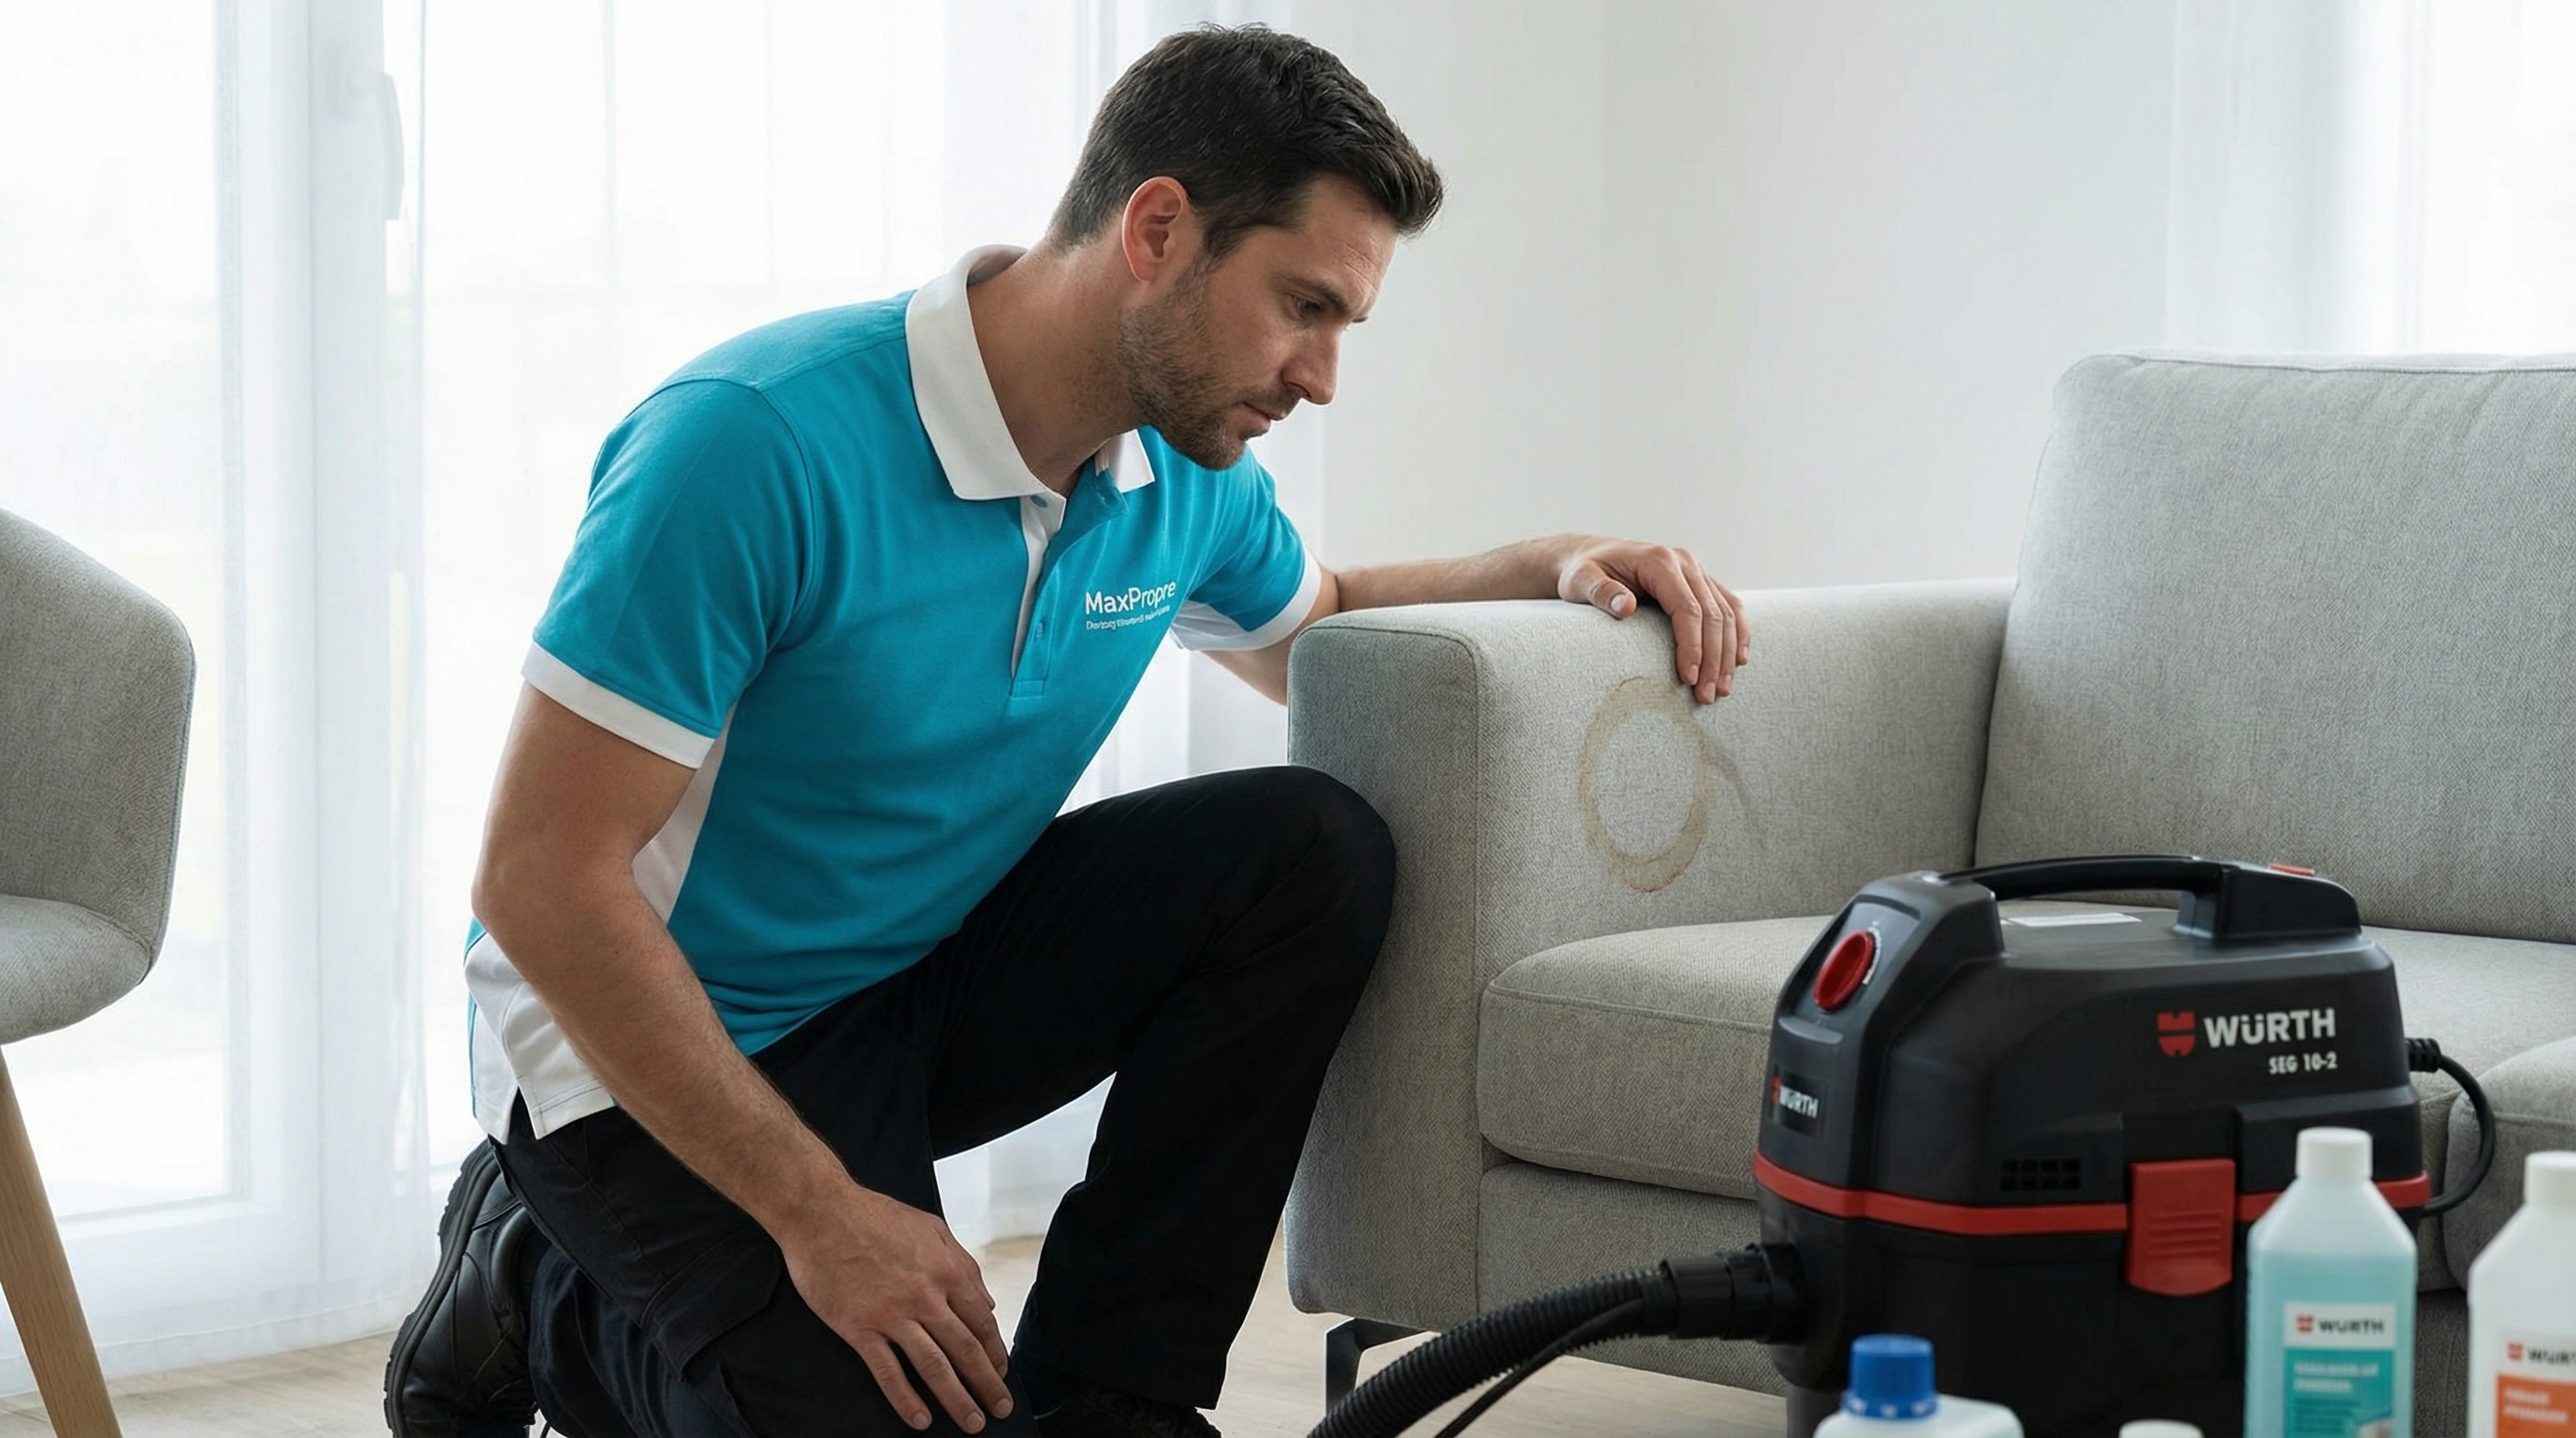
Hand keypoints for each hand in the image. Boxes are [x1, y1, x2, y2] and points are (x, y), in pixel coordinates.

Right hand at [776, 1184, 1012, 1431]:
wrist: (822, 1212)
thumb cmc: (876, 1216)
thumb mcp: (932, 1228)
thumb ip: (963, 1264)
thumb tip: (986, 1303)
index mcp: (946, 1271)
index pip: (981, 1322)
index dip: (995, 1352)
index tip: (1002, 1372)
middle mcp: (925, 1296)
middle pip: (965, 1350)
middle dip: (987, 1384)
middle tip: (1001, 1409)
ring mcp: (891, 1314)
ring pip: (933, 1366)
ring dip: (956, 1399)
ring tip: (972, 1423)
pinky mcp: (858, 1327)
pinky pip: (887, 1371)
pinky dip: (905, 1398)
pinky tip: (920, 1418)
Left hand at [1552, 538, 1750, 702]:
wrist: (1589, 555)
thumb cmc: (1582, 572)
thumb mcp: (1581, 580)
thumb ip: (1600, 592)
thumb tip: (1625, 607)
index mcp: (1659, 561)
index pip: (1687, 608)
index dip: (1692, 646)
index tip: (1688, 679)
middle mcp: (1685, 562)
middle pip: (1713, 614)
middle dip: (1713, 658)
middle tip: (1707, 696)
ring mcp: (1696, 570)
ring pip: (1727, 613)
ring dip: (1728, 653)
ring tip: (1722, 689)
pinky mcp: (1700, 581)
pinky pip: (1729, 606)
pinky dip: (1738, 633)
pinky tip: (1738, 660)